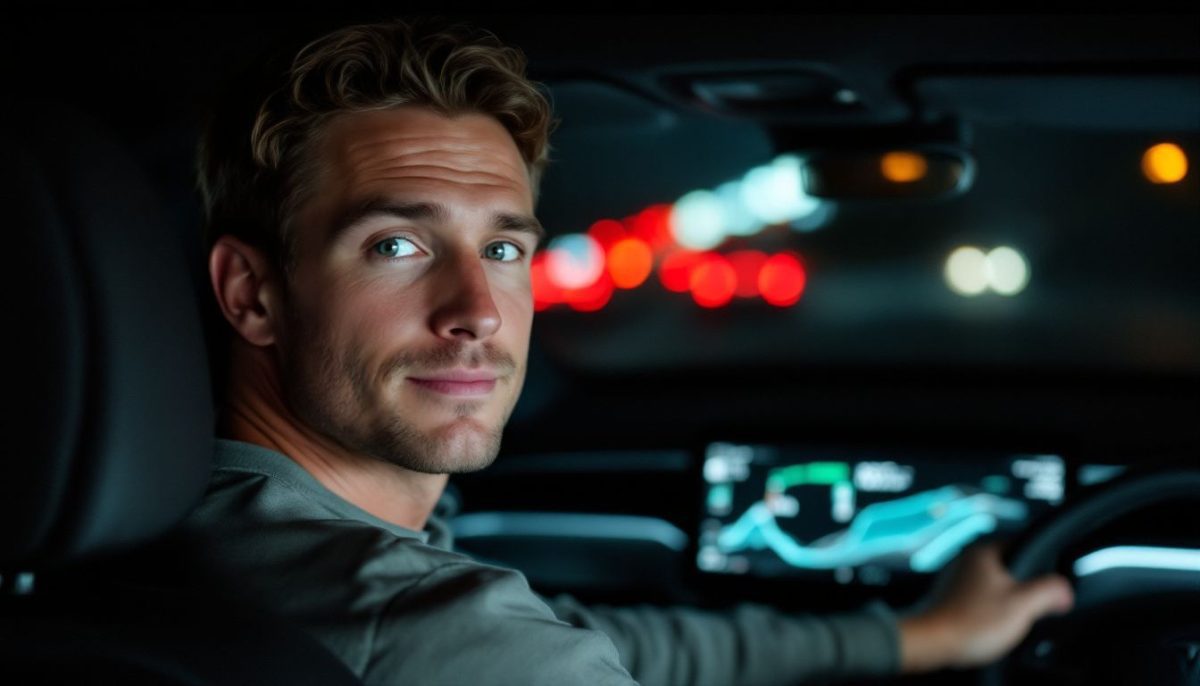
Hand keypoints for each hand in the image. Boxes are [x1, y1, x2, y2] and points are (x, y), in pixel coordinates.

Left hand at [897, 541, 1073, 672]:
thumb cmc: (971, 622)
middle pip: (1010, 568)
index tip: (1046, 584)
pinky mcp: (949, 597)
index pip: (1023, 544)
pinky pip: (979, 601)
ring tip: (1004, 620)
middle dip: (1023, 589)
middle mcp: (966, 559)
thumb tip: (1064, 589)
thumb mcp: (1023, 604)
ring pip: (995, 586)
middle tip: (1025, 608)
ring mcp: (955, 578)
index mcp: (983, 551)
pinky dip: (988, 612)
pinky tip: (989, 626)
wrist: (934, 642)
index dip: (1041, 564)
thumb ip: (1049, 591)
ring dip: (1005, 603)